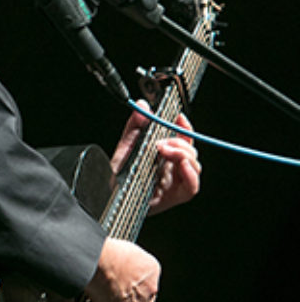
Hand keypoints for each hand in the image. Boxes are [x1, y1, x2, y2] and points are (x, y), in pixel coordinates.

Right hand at [86, 236, 160, 301]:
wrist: (100, 263)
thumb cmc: (110, 251)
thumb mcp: (127, 248)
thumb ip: (126, 258)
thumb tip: (115, 259)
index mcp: (151, 270)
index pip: (148, 278)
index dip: (137, 281)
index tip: (127, 280)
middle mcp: (148, 291)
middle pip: (146, 301)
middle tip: (124, 300)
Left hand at [111, 100, 200, 215]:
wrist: (108, 196)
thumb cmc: (117, 175)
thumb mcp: (126, 146)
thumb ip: (135, 126)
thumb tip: (142, 104)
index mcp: (163, 156)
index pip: (183, 139)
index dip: (185, 127)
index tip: (179, 117)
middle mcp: (171, 168)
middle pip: (191, 152)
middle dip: (180, 142)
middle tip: (161, 143)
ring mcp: (174, 182)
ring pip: (194, 166)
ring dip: (184, 154)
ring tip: (165, 151)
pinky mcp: (173, 197)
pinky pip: (192, 187)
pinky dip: (191, 174)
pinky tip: (182, 165)